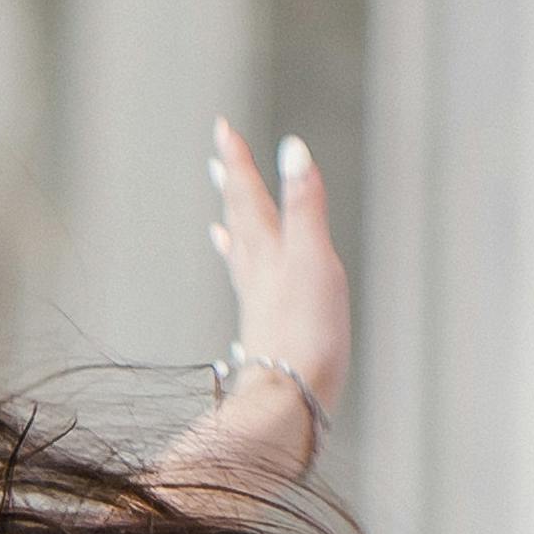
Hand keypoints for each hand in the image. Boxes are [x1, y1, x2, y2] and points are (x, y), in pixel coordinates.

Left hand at [206, 117, 350, 450]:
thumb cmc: (306, 335)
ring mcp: (261, 308)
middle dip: (235, 191)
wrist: (289, 403)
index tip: (222, 129)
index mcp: (271, 254)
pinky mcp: (269, 337)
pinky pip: (252, 296)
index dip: (240, 163)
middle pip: (243, 225)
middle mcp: (260, 277)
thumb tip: (293, 147)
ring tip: (222, 220)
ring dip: (236, 233)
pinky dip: (247, 282)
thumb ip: (305, 204)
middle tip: (219, 162)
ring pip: (244, 260)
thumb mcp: (314, 259)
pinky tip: (248, 294)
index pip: (251, 198)